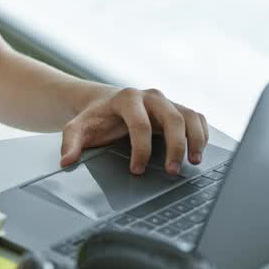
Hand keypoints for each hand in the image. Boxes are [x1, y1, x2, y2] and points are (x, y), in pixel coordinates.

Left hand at [59, 87, 208, 175]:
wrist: (106, 104)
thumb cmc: (95, 119)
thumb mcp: (77, 128)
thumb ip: (70, 142)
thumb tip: (66, 161)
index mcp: (127, 98)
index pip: (139, 123)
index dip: (140, 149)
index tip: (137, 170)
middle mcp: (151, 97)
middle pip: (171, 117)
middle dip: (175, 145)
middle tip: (172, 171)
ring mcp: (167, 102)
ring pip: (189, 116)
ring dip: (195, 139)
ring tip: (194, 162)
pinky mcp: (178, 110)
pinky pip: (197, 118)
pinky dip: (202, 134)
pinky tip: (199, 152)